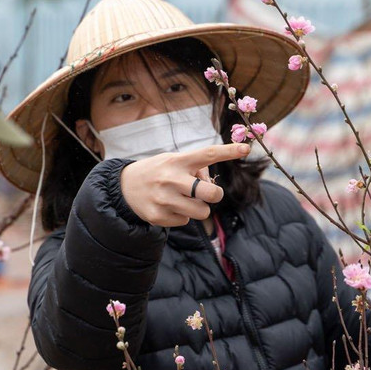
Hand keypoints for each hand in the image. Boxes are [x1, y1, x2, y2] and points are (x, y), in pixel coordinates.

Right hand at [118, 143, 248, 226]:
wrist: (124, 187)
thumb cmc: (158, 172)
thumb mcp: (173, 161)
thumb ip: (195, 168)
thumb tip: (211, 185)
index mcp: (178, 161)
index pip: (207, 154)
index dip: (229, 151)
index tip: (246, 148)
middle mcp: (171, 179)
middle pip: (210, 193)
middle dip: (215, 195)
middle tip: (208, 193)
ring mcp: (164, 199)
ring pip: (201, 211)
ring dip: (198, 208)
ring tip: (184, 200)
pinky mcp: (158, 216)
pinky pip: (185, 221)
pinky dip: (181, 216)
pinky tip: (168, 207)